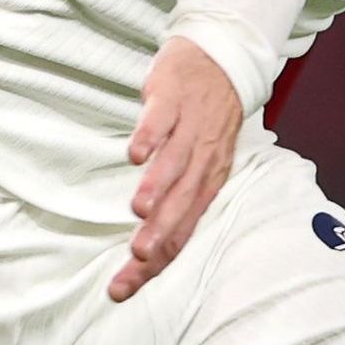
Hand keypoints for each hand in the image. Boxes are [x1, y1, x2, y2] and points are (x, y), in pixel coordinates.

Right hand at [115, 38, 245, 301]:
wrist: (221, 58)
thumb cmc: (203, 121)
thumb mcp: (200, 164)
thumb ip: (177, 200)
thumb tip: (147, 250)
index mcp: (208, 182)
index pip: (183, 231)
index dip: (157, 261)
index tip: (123, 287)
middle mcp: (203, 160)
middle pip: (182, 204)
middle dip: (160, 231)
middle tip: (137, 255)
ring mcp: (190, 127)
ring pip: (176, 163)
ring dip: (158, 186)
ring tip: (139, 210)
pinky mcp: (174, 98)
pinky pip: (163, 120)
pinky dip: (151, 136)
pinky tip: (135, 155)